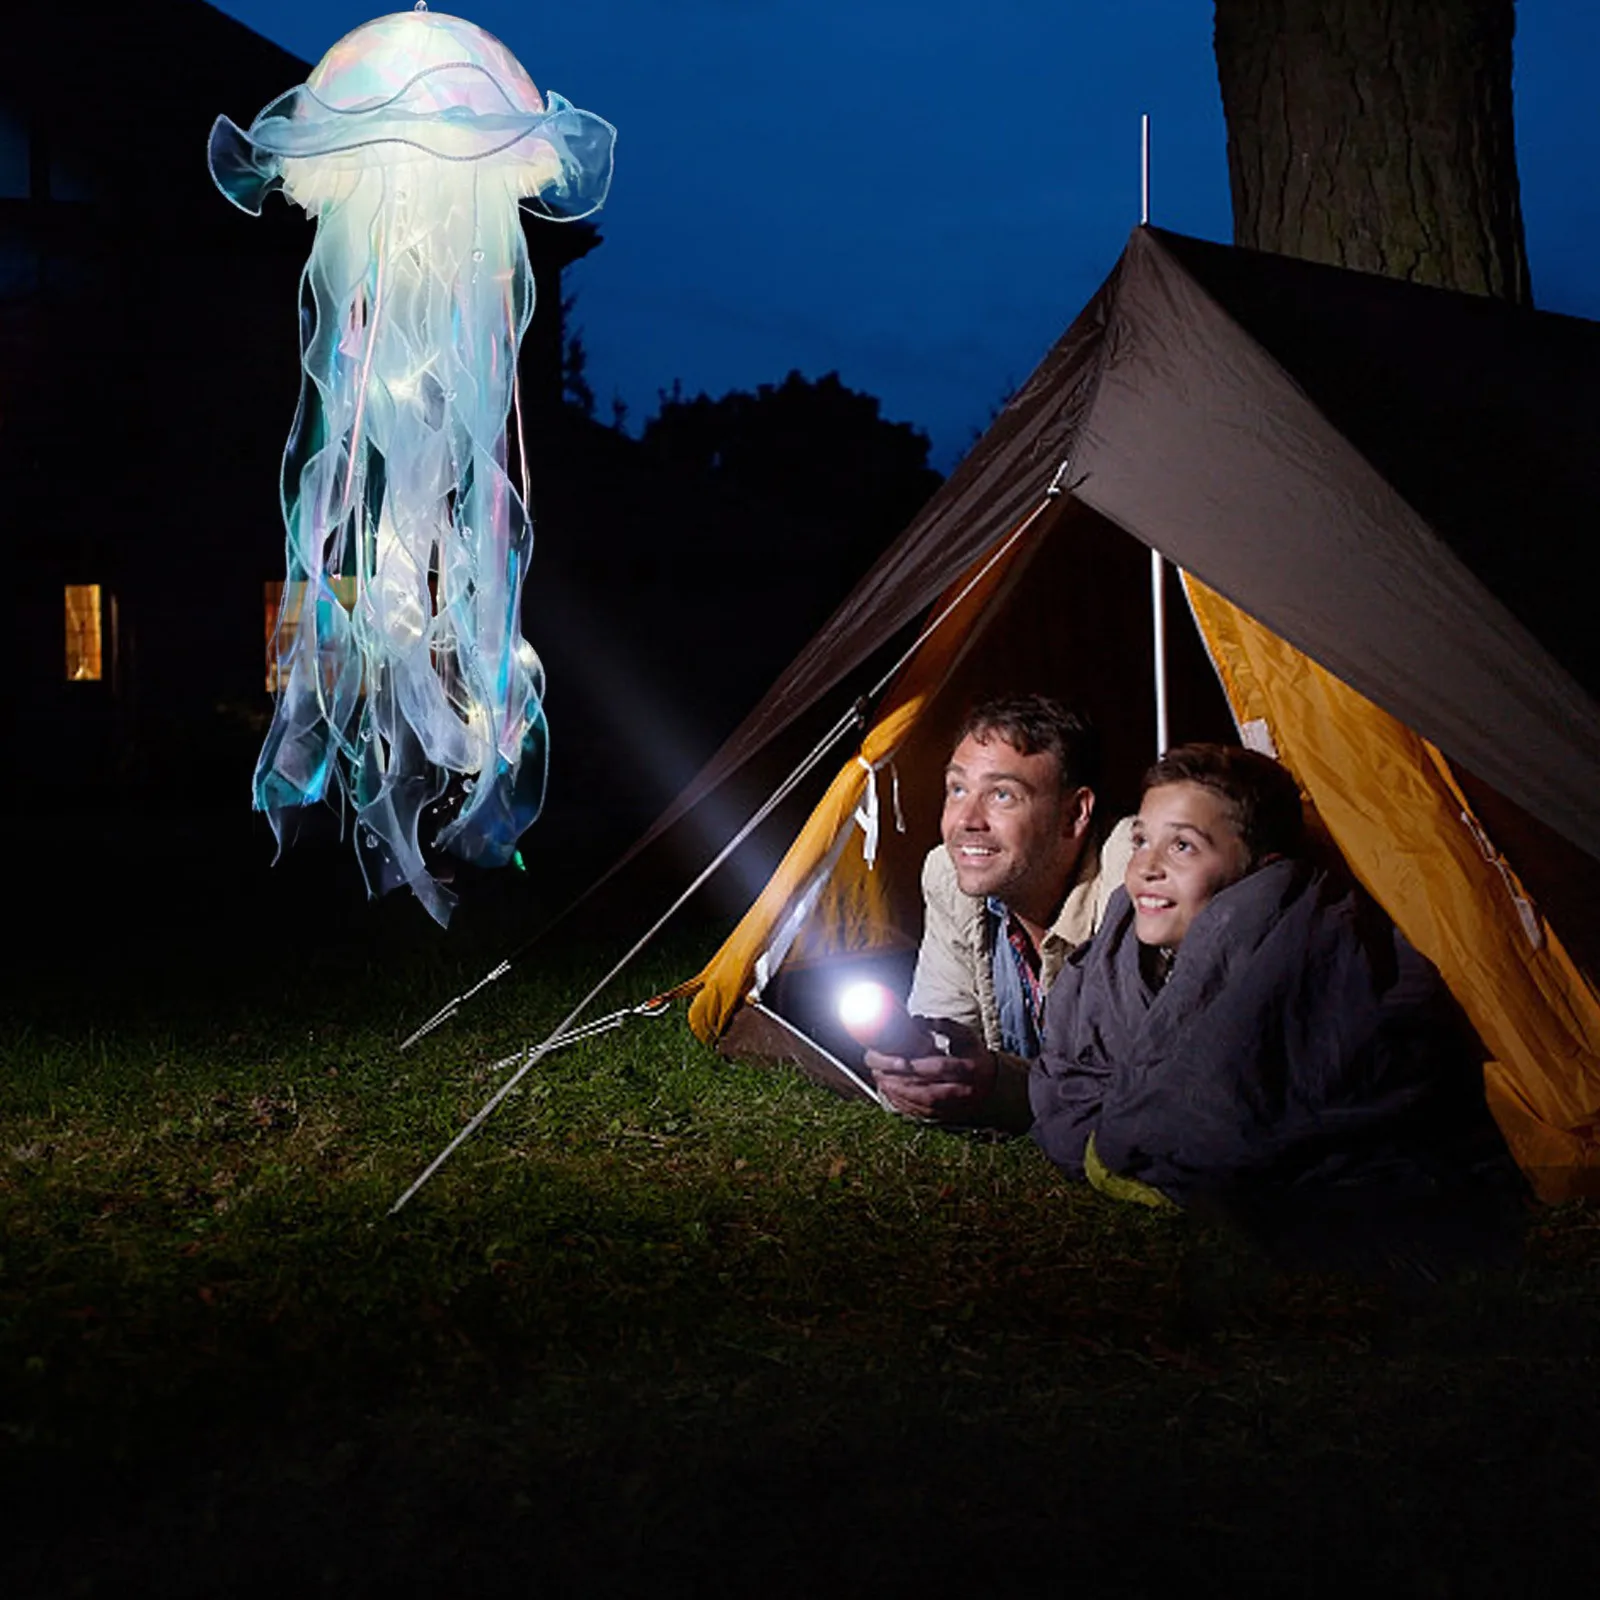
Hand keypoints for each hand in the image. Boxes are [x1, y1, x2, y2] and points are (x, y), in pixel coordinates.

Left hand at [864, 1022, 995, 1121]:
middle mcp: (963, 1090)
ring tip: (883, 1082)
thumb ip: (945, 1026)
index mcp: (968, 1068)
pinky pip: (924, 1114)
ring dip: (901, 1095)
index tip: (898, 1060)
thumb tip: (918, 1019)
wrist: (992, 1083)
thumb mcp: (965, 1036)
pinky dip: (906, 1106)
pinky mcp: (949, 1116)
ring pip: (924, 1105)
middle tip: (882, 1072)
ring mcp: (956, 1106)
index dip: (918, 1065)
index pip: (940, 1068)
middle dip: (903, 1082)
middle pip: (929, 1090)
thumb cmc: (974, 1054)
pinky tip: (892, 1095)